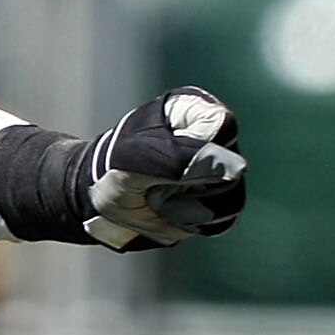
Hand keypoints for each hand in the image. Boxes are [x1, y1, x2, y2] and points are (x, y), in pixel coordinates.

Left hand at [79, 88, 245, 251]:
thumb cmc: (115, 167)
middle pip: (231, 168)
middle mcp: (214, 140)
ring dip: (187, 208)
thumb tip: (235, 168)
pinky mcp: (218, 204)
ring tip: (157, 198)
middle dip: (187, 184)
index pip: (223, 126)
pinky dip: (191, 224)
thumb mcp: (136, 157)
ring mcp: (219, 174)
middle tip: (151, 181)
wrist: (100, 202)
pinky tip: (167, 213)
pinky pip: (222, 221)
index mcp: (194, 111)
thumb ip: (181, 158)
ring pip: (231, 199)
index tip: (165, 156)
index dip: (200, 149)